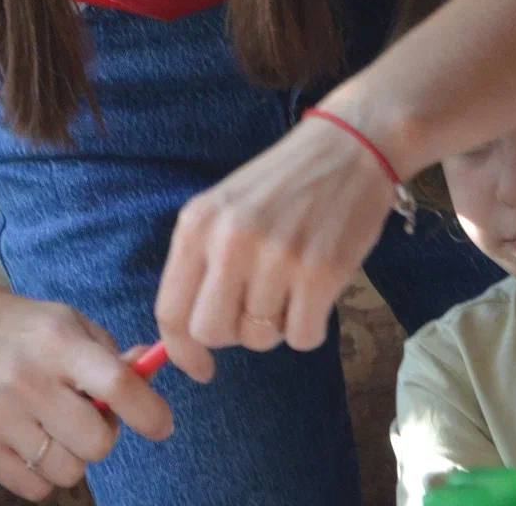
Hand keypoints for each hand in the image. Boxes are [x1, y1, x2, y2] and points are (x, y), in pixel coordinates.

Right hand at [0, 284, 173, 500]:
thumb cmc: (29, 330)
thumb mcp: (72, 324)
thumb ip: (113, 356)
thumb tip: (150, 375)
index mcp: (57, 342)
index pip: (115, 384)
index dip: (148, 412)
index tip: (161, 424)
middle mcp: (27, 379)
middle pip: (96, 443)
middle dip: (102, 435)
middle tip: (88, 416)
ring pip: (68, 472)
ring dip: (71, 455)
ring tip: (55, 425)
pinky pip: (35, 489)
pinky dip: (42, 472)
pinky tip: (31, 437)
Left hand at [154, 115, 396, 381]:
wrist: (345, 148)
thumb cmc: (281, 185)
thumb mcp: (224, 209)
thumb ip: (204, 262)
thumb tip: (190, 336)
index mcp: (196, 224)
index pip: (170, 308)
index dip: (181, 349)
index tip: (200, 367)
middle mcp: (229, 241)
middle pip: (212, 331)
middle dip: (233, 334)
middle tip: (255, 310)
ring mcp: (274, 257)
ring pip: (260, 337)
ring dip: (276, 324)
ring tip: (290, 283)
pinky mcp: (320, 272)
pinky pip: (302, 337)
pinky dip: (309, 326)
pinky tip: (315, 292)